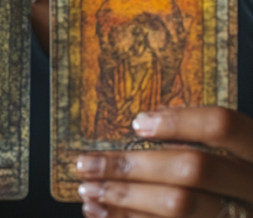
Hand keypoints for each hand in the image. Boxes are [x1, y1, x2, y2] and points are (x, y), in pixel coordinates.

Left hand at [77, 107, 252, 217]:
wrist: (242, 208)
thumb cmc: (225, 174)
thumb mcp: (225, 152)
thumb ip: (196, 135)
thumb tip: (147, 117)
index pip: (222, 125)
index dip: (178, 121)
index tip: (136, 123)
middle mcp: (251, 187)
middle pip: (192, 169)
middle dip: (132, 166)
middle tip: (88, 162)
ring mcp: (237, 217)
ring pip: (178, 206)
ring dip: (123, 196)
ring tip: (88, 188)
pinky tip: (100, 210)